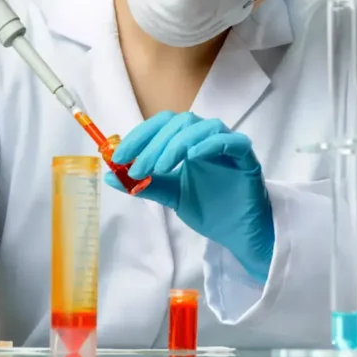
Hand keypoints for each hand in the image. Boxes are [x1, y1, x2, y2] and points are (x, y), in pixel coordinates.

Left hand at [107, 111, 274, 283]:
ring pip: (201, 127)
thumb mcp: (171, 195)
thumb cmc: (210, 209)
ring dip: (176, 144)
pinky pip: (230, 141)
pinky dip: (209, 144)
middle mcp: (207, 137)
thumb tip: (111, 175)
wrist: (238, 232)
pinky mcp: (246, 157)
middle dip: (154, 143)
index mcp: (190, 142)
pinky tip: (192, 157)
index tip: (119, 156)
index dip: (140, 137)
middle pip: (179, 123)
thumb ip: (146, 184)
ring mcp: (228, 144)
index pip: (162, 125)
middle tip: (137, 168)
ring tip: (160, 168)